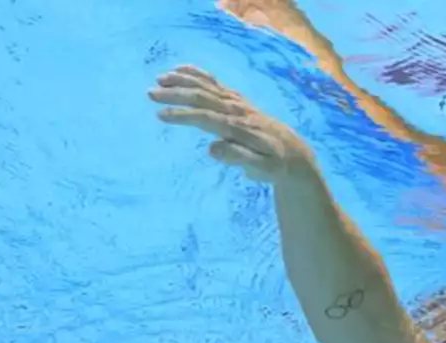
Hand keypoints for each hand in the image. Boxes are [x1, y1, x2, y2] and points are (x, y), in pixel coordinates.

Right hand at [150, 65, 314, 183]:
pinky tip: (180, 69)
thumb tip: (212, 148)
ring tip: (160, 79)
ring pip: (207, 86)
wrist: (294, 155)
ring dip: (183, 81)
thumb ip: (238, 158)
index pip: (207, 118)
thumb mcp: (261, 169)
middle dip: (177, 93)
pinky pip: (215, 83)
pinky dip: (197, 74)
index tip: (161, 115)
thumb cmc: (274, 166)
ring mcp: (238, 103)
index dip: (184, 116)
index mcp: (240, 128)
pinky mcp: (238, 100)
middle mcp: (238, 111)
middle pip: (204, 97)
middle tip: (151, 93)